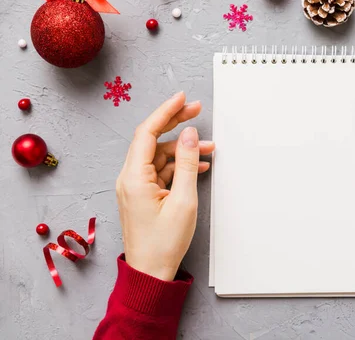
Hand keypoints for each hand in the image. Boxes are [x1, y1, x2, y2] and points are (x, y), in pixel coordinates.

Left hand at [116, 92, 214, 280]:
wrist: (151, 272)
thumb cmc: (164, 243)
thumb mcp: (184, 201)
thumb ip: (188, 163)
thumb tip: (189, 134)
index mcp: (134, 177)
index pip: (147, 132)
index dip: (165, 111)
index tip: (182, 98)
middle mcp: (130, 177)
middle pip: (152, 139)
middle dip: (175, 123)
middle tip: (196, 110)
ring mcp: (136, 186)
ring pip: (160, 155)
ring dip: (183, 149)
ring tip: (209, 147)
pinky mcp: (144, 194)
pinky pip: (162, 170)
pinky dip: (180, 165)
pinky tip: (199, 166)